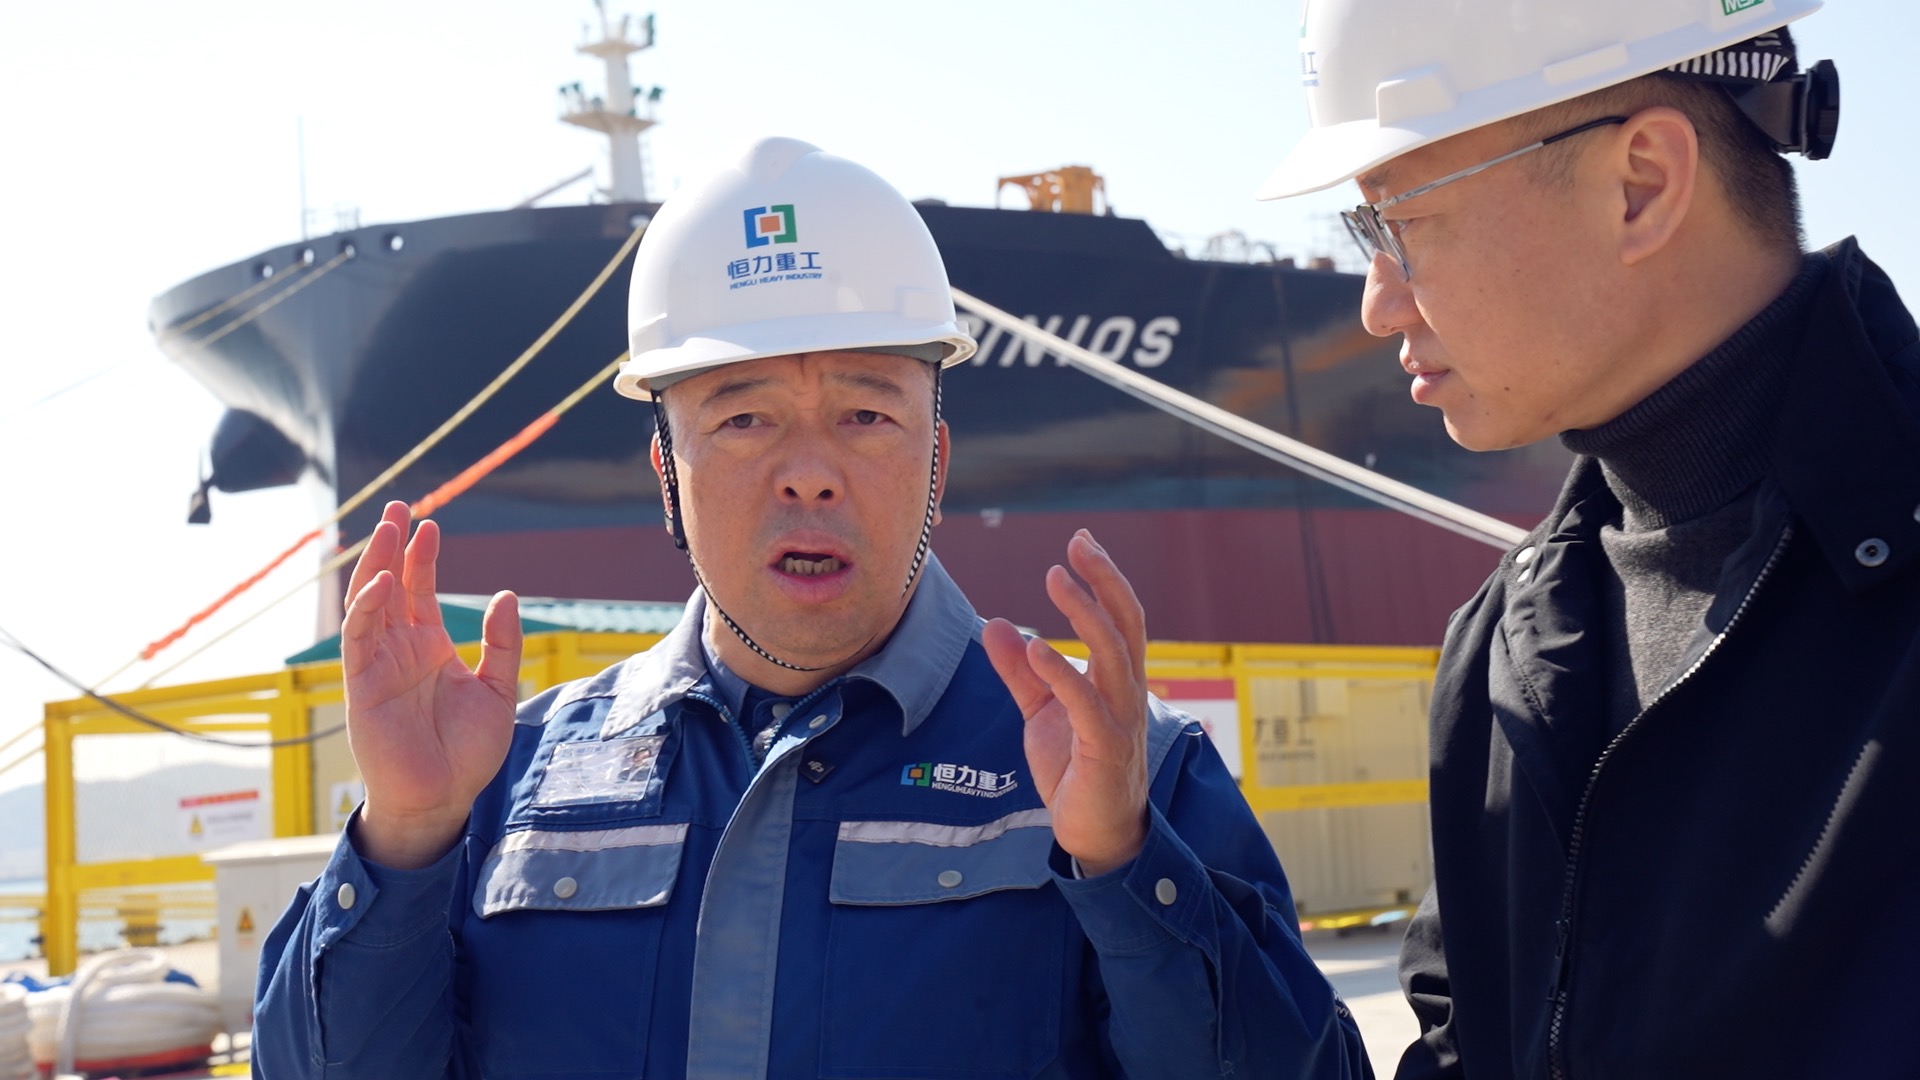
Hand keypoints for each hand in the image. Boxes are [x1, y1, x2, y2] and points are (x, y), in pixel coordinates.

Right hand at [341, 501, 521, 867]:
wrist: (444, 798)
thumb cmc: (467, 751)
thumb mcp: (498, 690)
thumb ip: (502, 643)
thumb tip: (506, 594)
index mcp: (430, 648)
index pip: (420, 590)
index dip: (423, 557)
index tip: (430, 524)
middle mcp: (400, 650)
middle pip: (390, 586)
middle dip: (392, 546)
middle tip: (399, 507)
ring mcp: (379, 666)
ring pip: (369, 604)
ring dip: (376, 565)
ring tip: (389, 529)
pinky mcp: (362, 687)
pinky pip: (359, 640)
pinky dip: (368, 609)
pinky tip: (384, 583)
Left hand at [983, 530, 1148, 876]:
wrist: (1094, 833)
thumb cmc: (1076, 770)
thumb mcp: (1041, 712)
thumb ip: (1021, 671)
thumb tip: (996, 625)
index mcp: (1117, 679)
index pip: (1119, 617)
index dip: (1103, 577)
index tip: (1080, 540)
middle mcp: (1127, 691)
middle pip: (1126, 623)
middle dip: (1104, 579)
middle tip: (1079, 543)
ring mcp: (1121, 719)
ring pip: (1113, 653)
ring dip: (1084, 612)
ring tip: (1055, 578)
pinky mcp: (1105, 749)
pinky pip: (1087, 703)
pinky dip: (1062, 672)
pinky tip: (1036, 648)